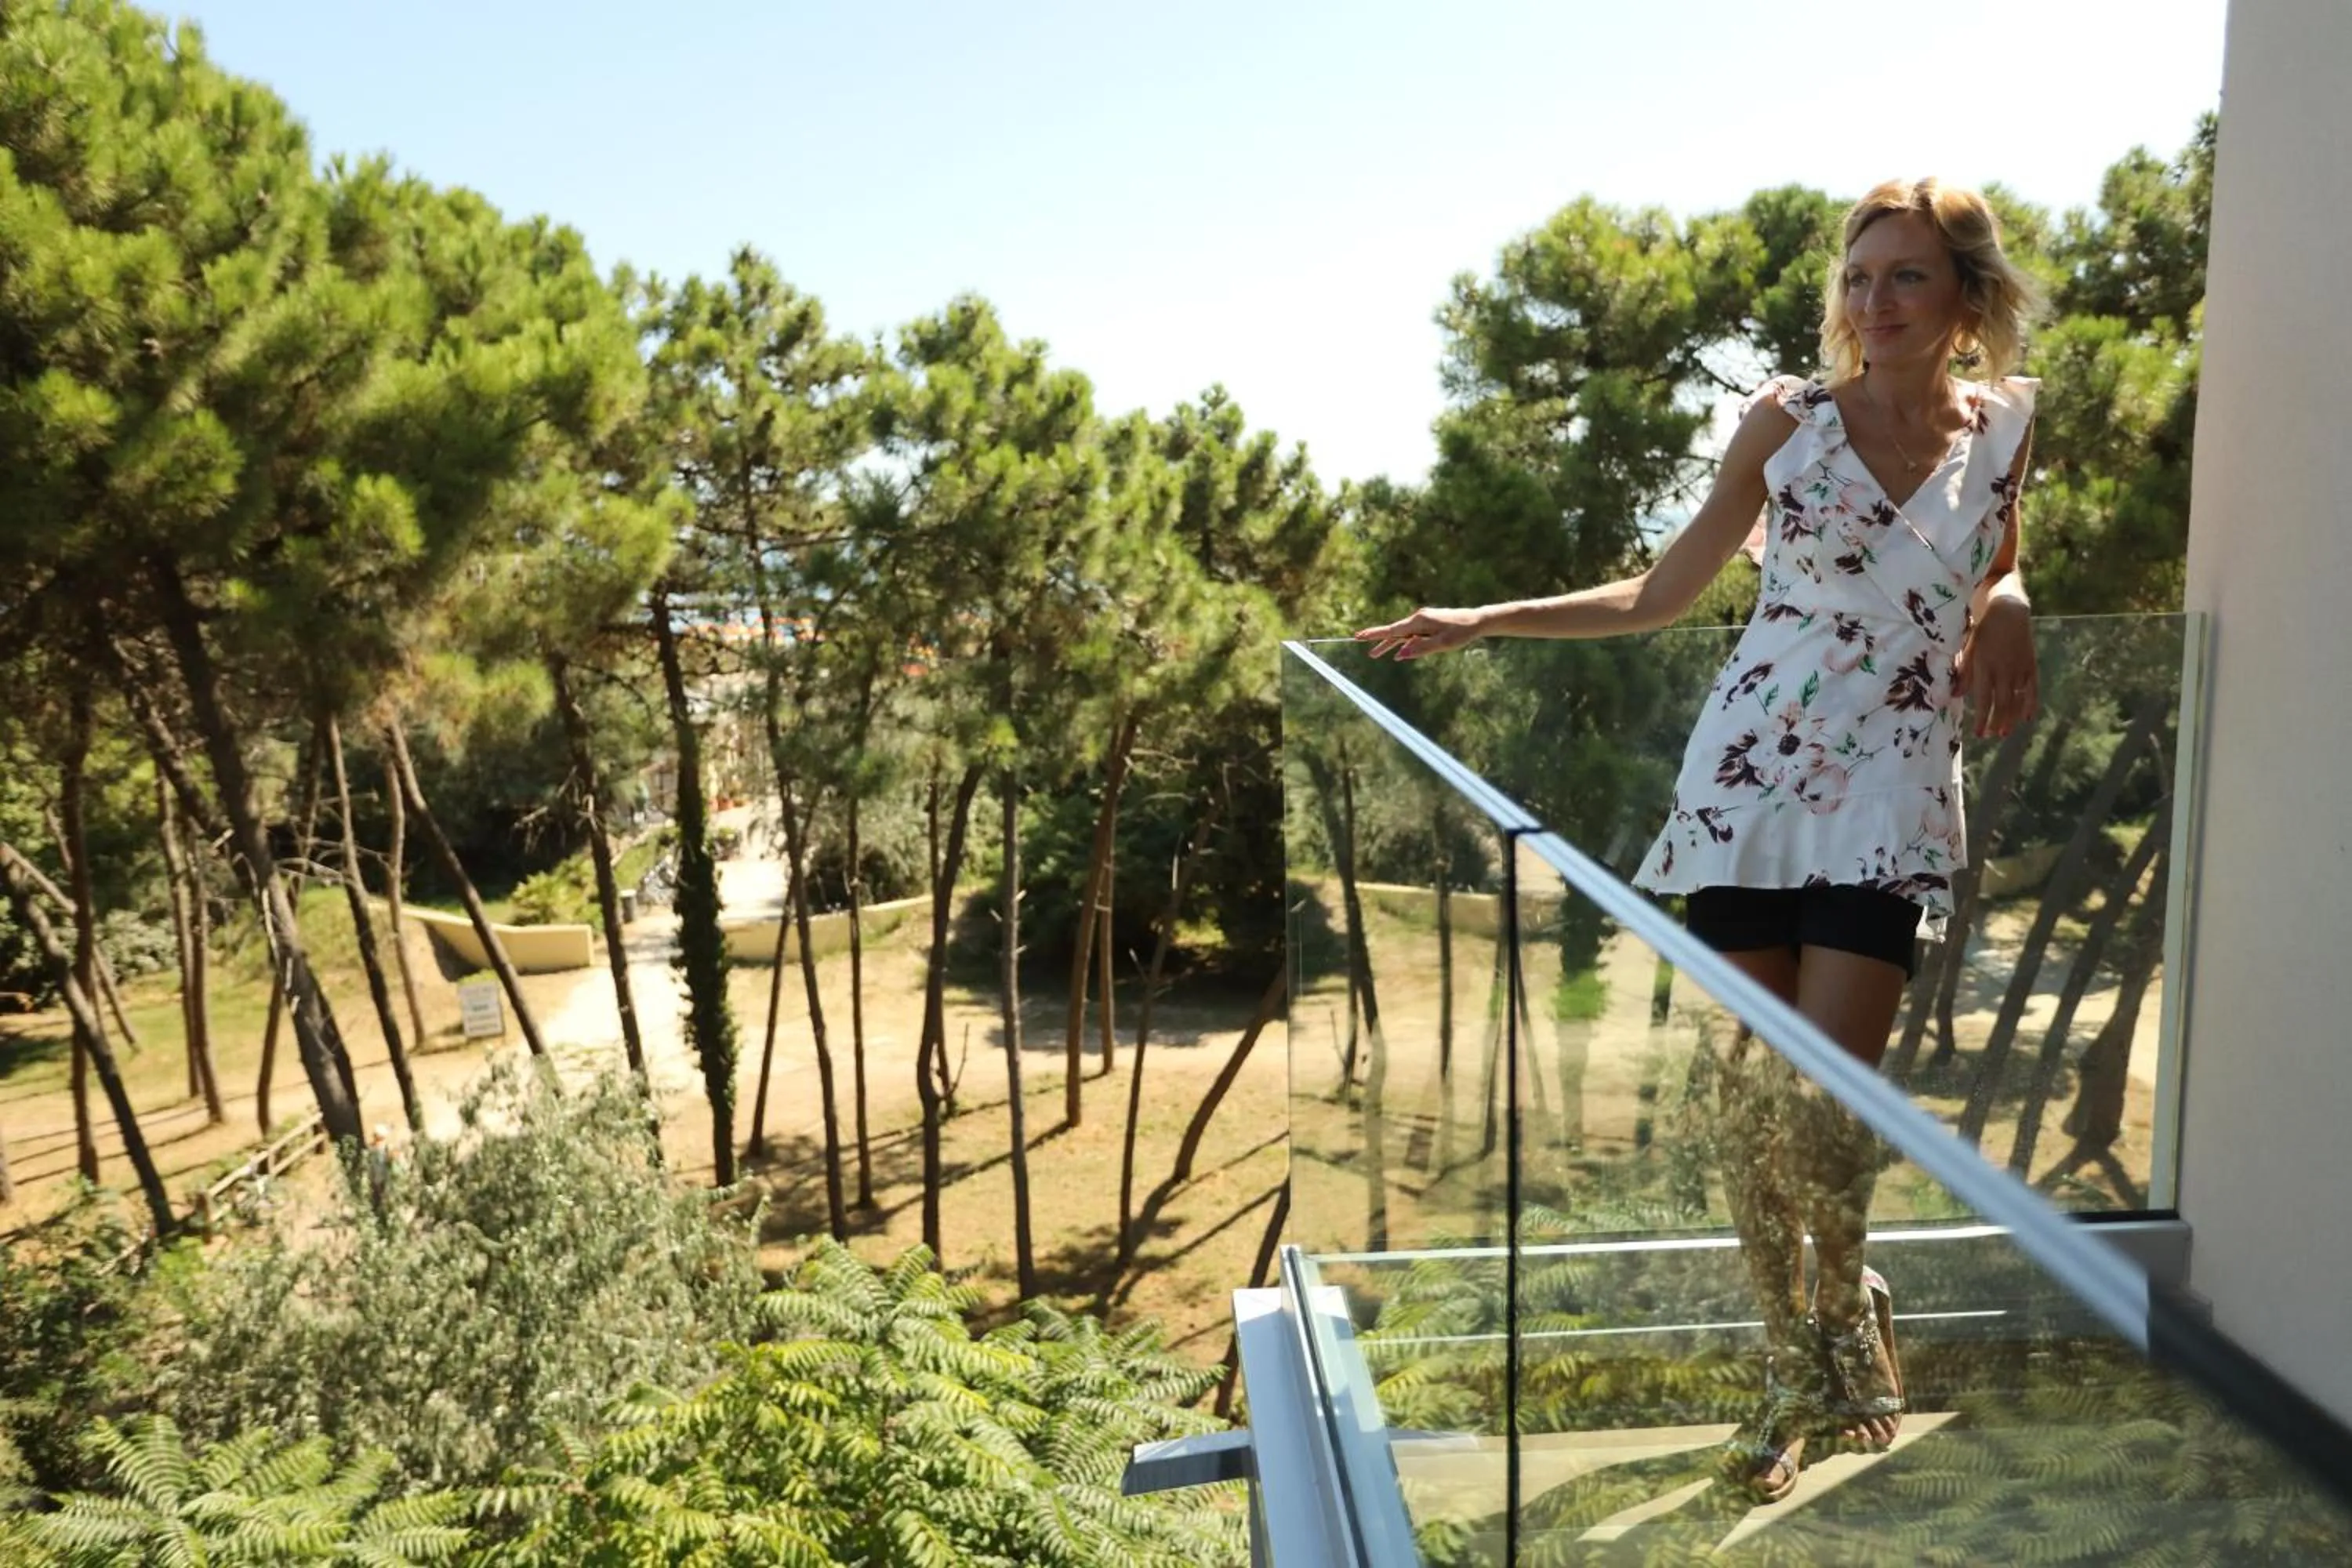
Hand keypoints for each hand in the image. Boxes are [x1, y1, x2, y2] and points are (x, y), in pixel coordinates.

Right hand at [1353, 607, 1487, 660]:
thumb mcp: (1442, 644)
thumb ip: (1420, 649)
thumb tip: (1400, 655)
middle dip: (1378, 640)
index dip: (1375, 634)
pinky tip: (1399, 652)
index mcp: (1419, 621)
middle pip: (1394, 632)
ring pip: (1402, 635)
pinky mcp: (1428, 624)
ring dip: (1390, 644)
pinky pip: (1412, 635)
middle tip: (1359, 642)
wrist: (1476, 621)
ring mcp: (1423, 621)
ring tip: (1375, 654)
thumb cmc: (1461, 632)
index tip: (1359, 636)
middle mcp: (1418, 619)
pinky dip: (1404, 643)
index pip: (1392, 630)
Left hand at [1954, 597, 2036, 738]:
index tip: (1978, 733)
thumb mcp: (1967, 648)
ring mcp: (2019, 668)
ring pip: (2017, 699)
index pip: (1983, 698)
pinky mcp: (2031, 665)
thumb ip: (1963, 672)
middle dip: (1996, 721)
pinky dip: (2031, 703)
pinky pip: (2032, 689)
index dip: (1982, 718)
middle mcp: (2004, 670)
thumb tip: (1955, 695)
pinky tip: (2028, 717)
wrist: (2007, 611)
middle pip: (2001, 703)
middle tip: (1992, 735)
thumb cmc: (1981, 630)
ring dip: (2011, 717)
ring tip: (2005, 732)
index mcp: (1985, 666)